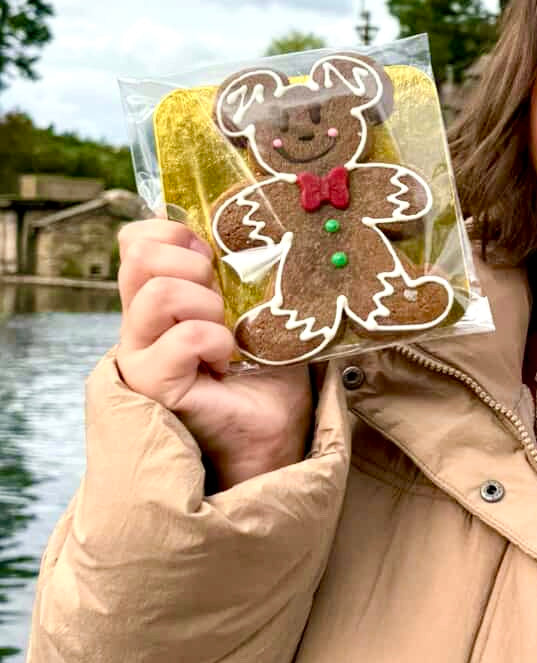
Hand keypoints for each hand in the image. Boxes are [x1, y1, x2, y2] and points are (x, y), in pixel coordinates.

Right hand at [117, 219, 311, 485]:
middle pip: (137, 256)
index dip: (173, 234)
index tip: (212, 257)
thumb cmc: (266, 372)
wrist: (275, 431)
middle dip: (193, 264)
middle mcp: (139, 324)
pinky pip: (185, 337)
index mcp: (157, 299)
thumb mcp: (256, 306)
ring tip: (226, 335)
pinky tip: (227, 361)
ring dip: (207, 306)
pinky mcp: (153, 383)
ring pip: (158, 293)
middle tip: (223, 300)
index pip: (135, 241)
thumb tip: (248, 231)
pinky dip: (217, 340)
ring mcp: (139, 355)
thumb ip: (238, 271)